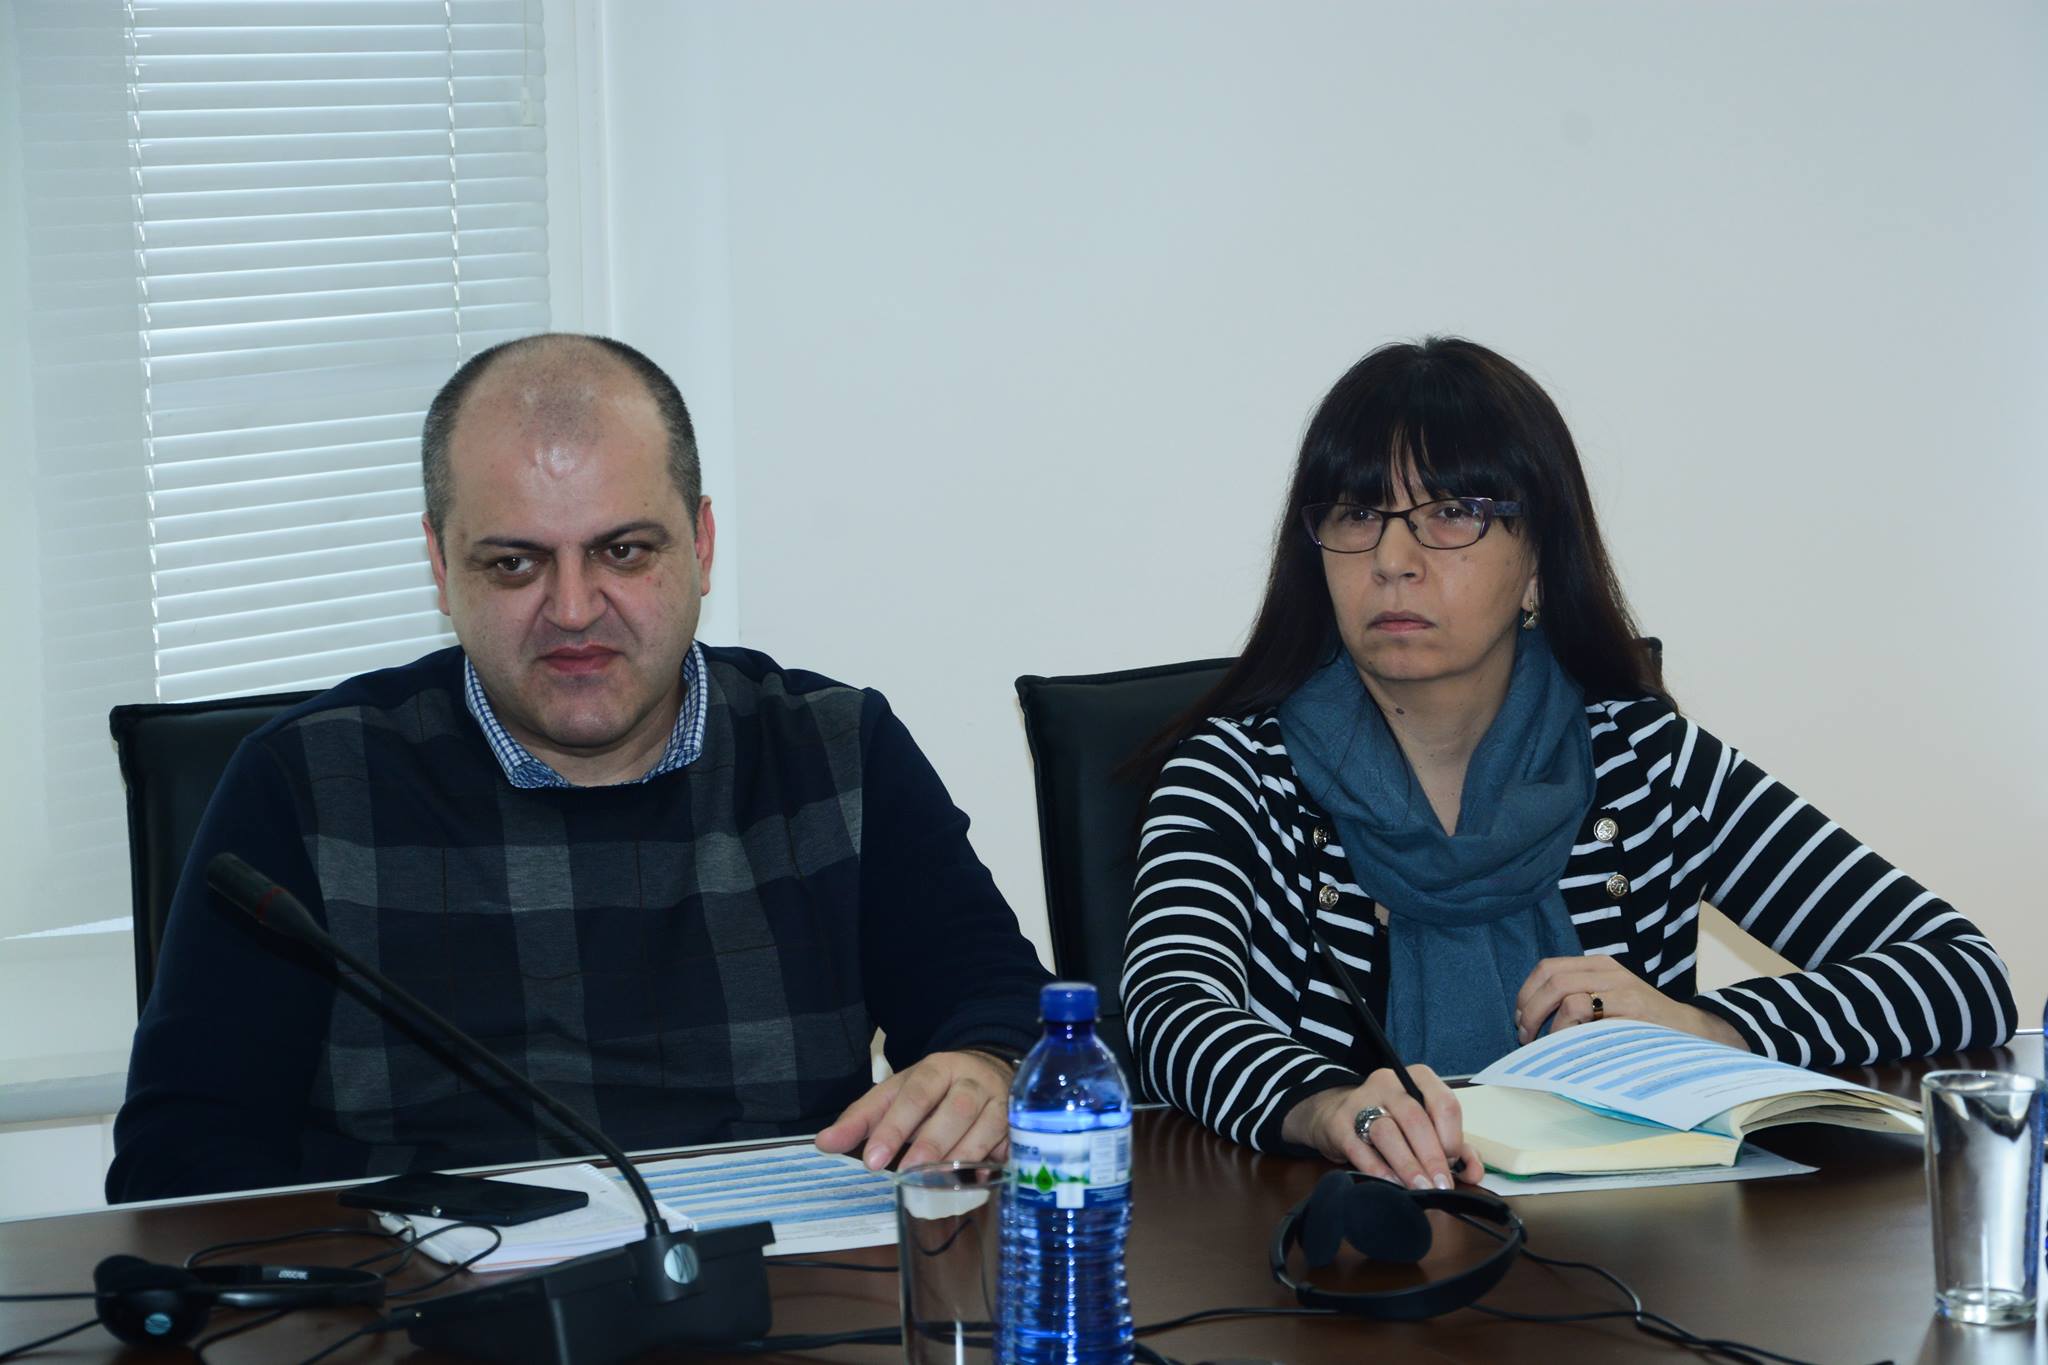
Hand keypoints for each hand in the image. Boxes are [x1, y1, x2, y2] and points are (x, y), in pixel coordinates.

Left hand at [814, 1050, 1013, 1171]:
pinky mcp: (1018, 1124)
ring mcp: (999, 1101)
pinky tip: (979, 1181)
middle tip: (908, 1171)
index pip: (915, 1094)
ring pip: (986, 1125)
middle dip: (931, 1141)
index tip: (872, 1159)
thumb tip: (824, 1143)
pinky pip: (1012, 1143)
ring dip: (963, 1154)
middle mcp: (971, 1081)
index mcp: (937, 1068)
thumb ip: (863, 1118)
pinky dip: (996, 1163)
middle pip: (955, 1108)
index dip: (894, 1126)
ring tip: (938, 1180)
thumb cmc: (935, 1089)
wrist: (988, 1067)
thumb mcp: (897, 1093)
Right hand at [1279, 1067, 1481, 1191]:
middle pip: (1415, 1118)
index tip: (1454, 1163)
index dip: (1452, 1137)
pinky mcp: (1339, 1124)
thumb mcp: (1426, 1127)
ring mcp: (1360, 1101)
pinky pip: (1358, 1147)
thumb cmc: (1392, 1120)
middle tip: (1441, 1186)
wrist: (1336, 1112)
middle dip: (1432, 1156)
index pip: (1443, 1102)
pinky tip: (1391, 1184)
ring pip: (1386, 1131)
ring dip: (1407, 1164)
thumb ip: (1456, 1149)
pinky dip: (1377, 1169)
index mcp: (1417, 1079)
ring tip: (1420, 1188)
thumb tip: (1475, 1173)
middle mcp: (1388, 1084)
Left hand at [1514, 955, 1746, 1048]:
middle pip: (1552, 979)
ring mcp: (1621, 987)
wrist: (1692, 1033)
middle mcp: (1608, 970)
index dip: (1526, 993)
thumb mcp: (1609, 1002)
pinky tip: (1568, 1048)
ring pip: (1566, 993)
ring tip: (1543, 1046)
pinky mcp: (1632, 1008)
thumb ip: (1578, 1001)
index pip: (1548, 967)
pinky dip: (1568, 1030)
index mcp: (1598, 966)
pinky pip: (1586, 1011)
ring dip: (1546, 1022)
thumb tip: (1532, 1021)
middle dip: (1530, 1009)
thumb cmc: (1643, 1024)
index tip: (1520, 1018)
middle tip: (1525, 1036)